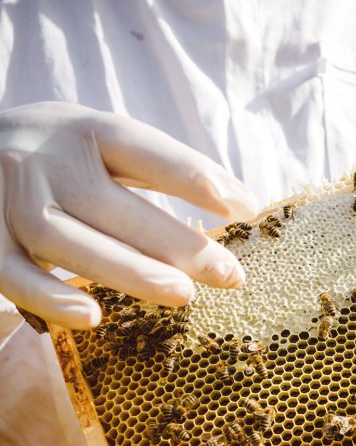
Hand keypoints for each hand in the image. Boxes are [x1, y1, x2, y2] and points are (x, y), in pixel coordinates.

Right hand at [0, 102, 260, 327]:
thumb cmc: (54, 156)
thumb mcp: (97, 142)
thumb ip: (160, 168)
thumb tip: (243, 202)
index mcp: (80, 129)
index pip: (140, 148)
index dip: (190, 174)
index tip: (243, 207)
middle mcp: (42, 160)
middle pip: (111, 203)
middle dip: (175, 242)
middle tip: (230, 274)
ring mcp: (10, 201)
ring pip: (68, 240)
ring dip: (126, 270)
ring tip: (181, 295)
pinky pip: (15, 275)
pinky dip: (51, 297)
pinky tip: (93, 316)